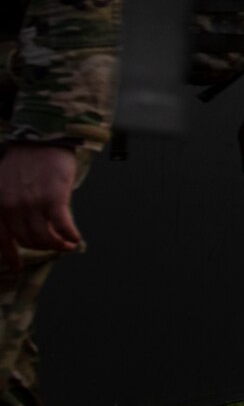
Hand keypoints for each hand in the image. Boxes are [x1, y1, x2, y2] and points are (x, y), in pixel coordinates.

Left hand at [0, 145, 82, 271]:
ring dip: (56, 245)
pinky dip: (69, 236)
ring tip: (65, 245)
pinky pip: (62, 226)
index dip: (11, 256)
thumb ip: (8, 204)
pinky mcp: (54, 199)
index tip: (17, 268)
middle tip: (52, 247)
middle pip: (26, 240)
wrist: (42, 137)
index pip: (2, 239)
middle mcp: (12, 207)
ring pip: (44, 237)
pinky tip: (75, 239)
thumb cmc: (25, 158)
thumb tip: (20, 226)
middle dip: (40, 248)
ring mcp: (32, 204)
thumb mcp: (4, 183)